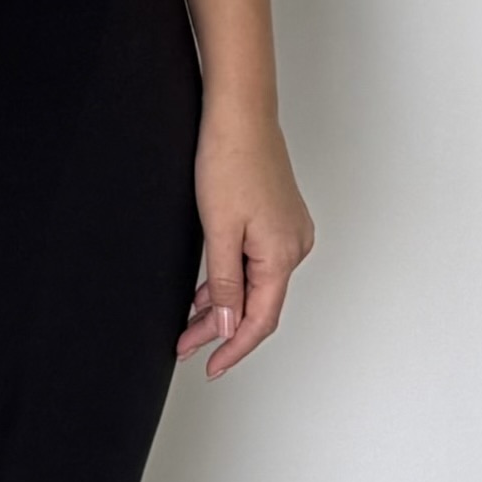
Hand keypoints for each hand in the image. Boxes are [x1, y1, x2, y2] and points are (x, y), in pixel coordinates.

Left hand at [177, 104, 312, 377]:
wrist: (240, 114)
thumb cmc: (230, 161)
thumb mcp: (220, 231)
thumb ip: (226, 284)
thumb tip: (229, 326)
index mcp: (282, 255)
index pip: (260, 320)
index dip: (234, 348)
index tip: (211, 367)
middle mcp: (294, 247)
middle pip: (258, 305)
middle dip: (221, 331)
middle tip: (186, 348)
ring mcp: (289, 232)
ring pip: (256, 285)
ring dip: (224, 306)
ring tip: (189, 326)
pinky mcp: (279, 219)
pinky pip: (257, 264)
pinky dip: (232, 280)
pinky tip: (208, 292)